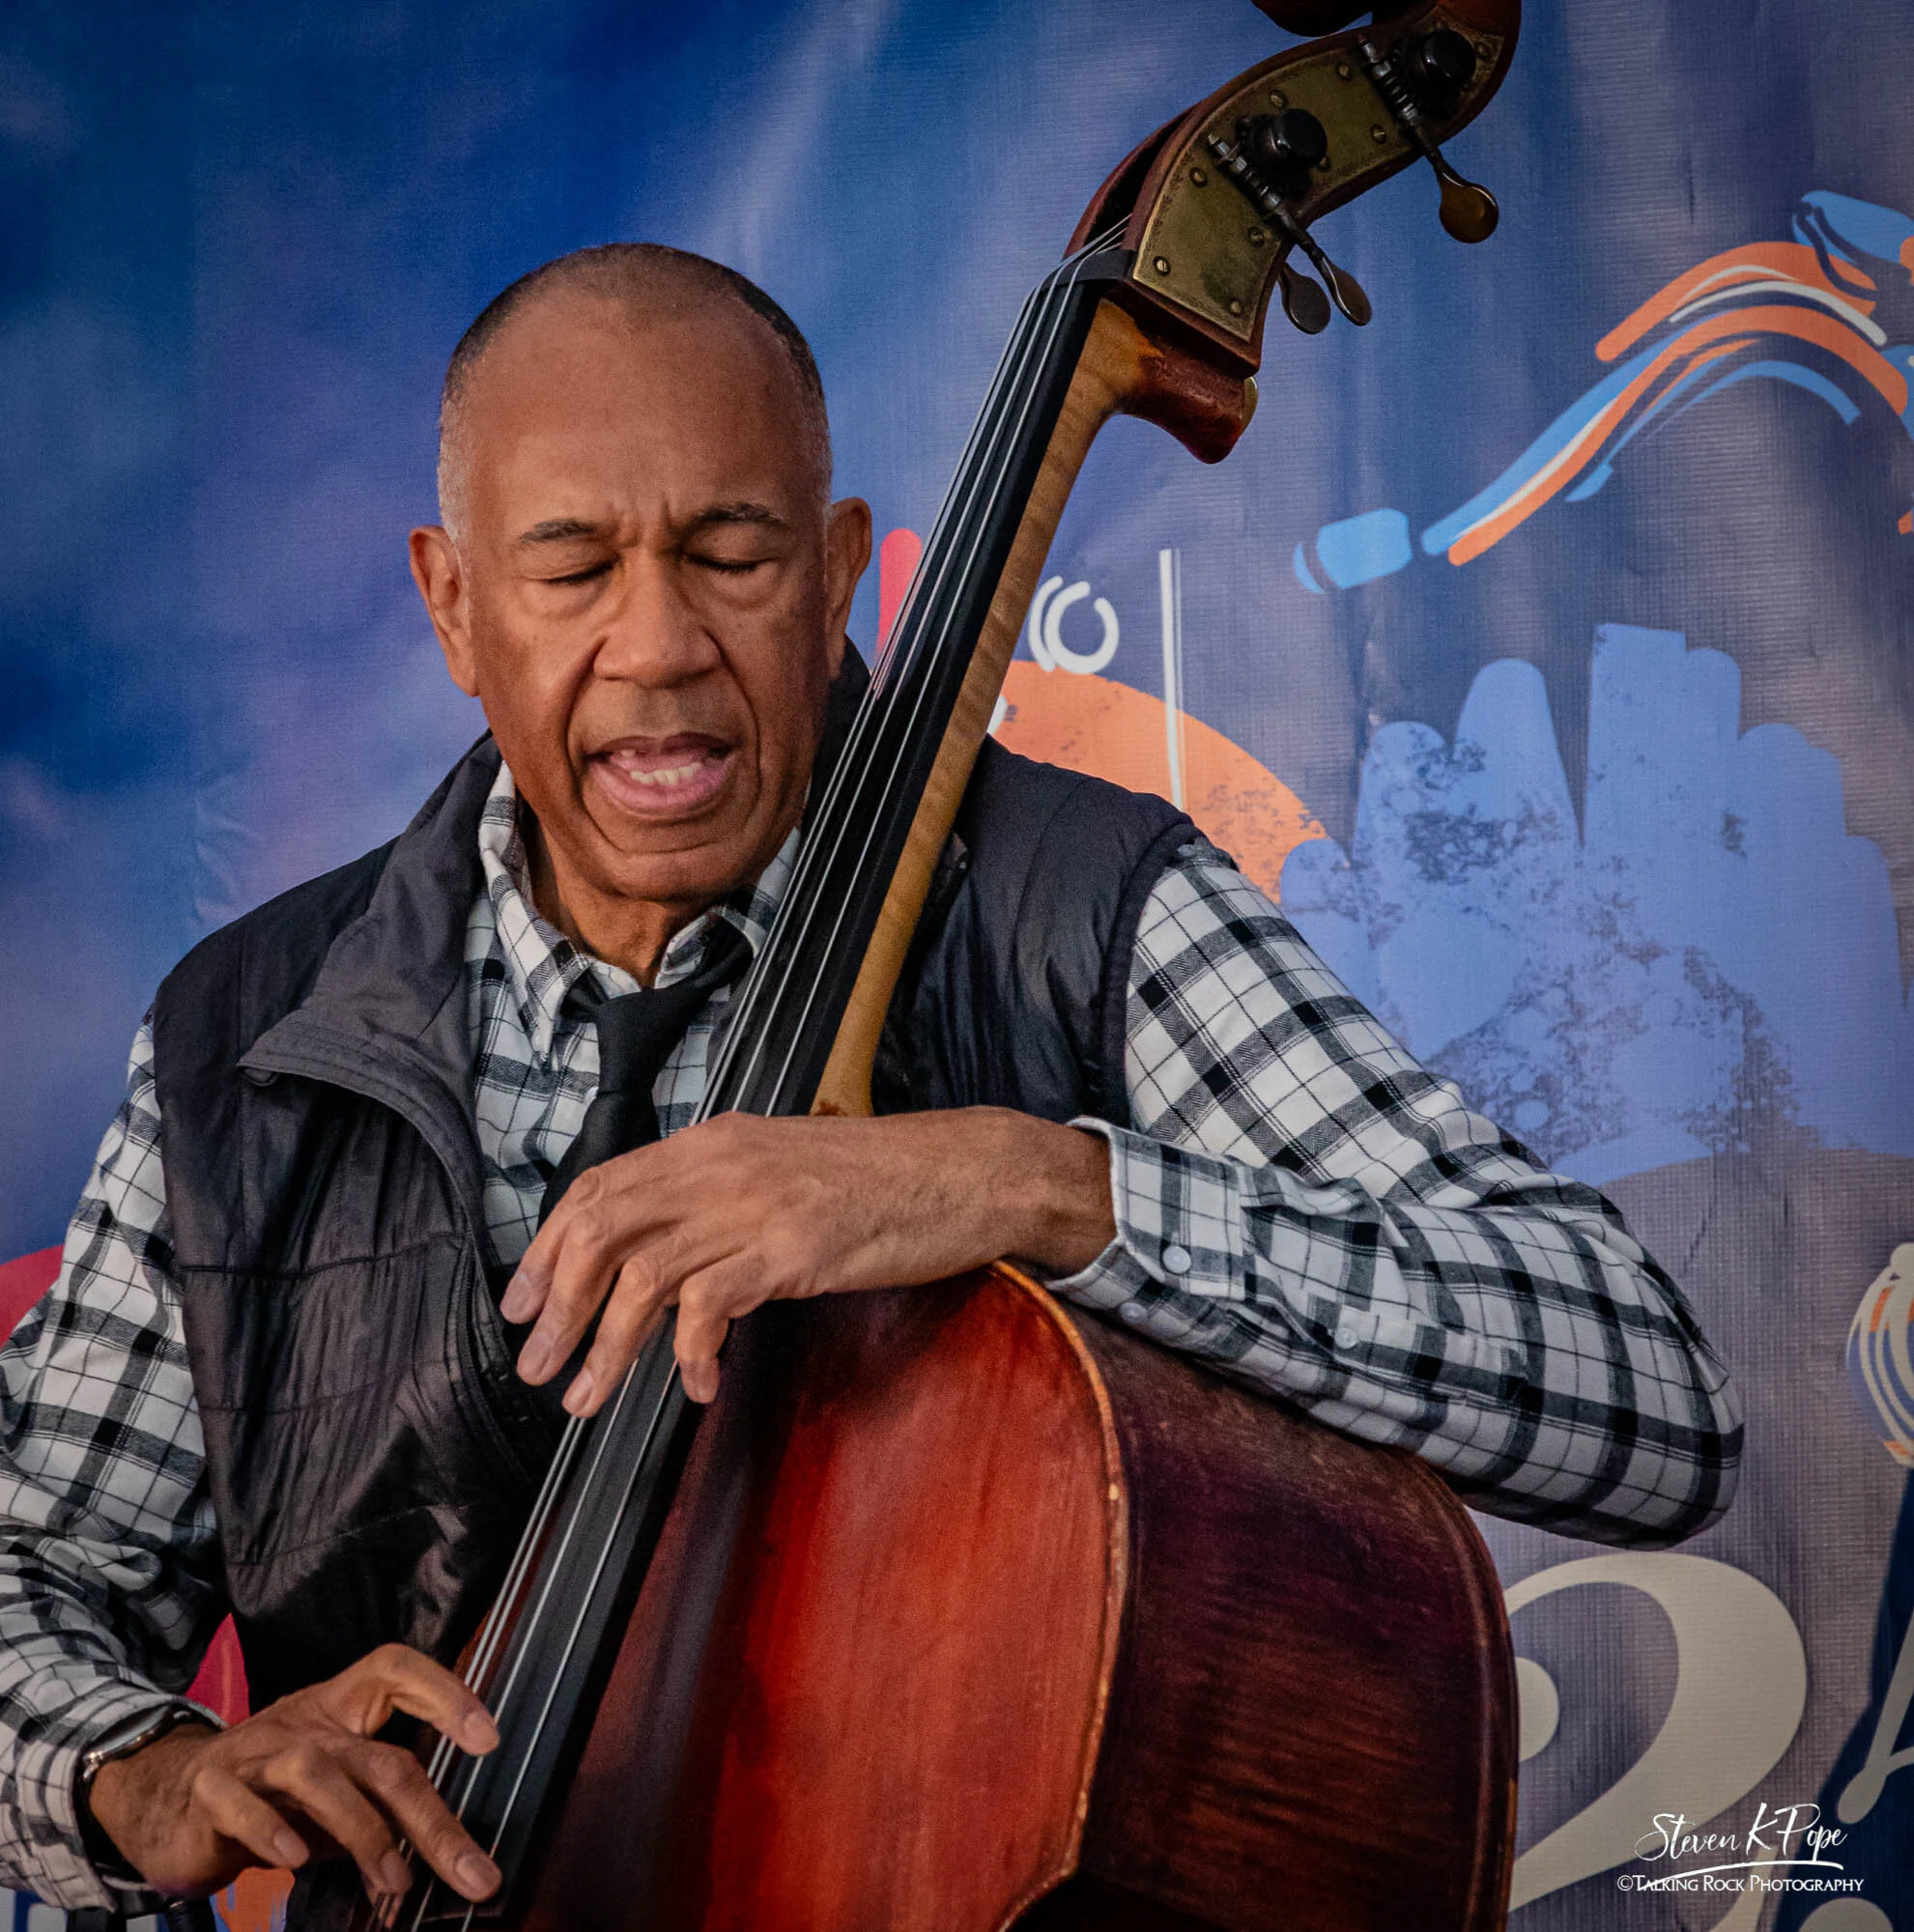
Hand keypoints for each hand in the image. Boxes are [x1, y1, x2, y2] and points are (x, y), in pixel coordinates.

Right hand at [86, 1643, 500, 1909]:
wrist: (165, 1799)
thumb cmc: (269, 1796)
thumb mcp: (334, 1795)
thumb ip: (382, 1810)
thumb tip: (449, 1855)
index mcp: (340, 1710)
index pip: (396, 1671)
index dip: (444, 1692)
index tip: (489, 1738)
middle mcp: (304, 1724)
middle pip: (379, 1759)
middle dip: (431, 1818)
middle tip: (471, 1871)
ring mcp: (255, 1752)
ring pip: (319, 1774)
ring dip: (363, 1829)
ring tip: (394, 1878)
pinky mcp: (210, 1789)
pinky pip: (244, 1804)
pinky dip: (272, 1830)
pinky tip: (296, 1860)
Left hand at [501, 1106, 1114, 1412]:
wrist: (964, 1171)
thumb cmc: (882, 1179)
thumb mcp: (783, 1168)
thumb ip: (719, 1195)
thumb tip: (660, 1252)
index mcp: (712, 1142)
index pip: (599, 1186)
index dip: (547, 1248)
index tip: (522, 1303)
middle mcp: (721, 1166)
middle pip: (602, 1228)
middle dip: (556, 1304)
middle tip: (537, 1364)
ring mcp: (756, 1205)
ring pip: (642, 1274)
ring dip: (604, 1345)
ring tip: (587, 1396)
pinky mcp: (793, 1249)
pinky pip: (711, 1305)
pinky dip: (688, 1353)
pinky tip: (694, 1384)